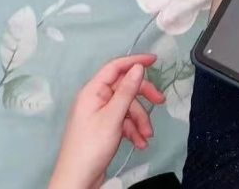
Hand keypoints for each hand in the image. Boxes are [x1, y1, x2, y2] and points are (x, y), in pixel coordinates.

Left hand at [49, 54, 164, 188]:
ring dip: (140, 120)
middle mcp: (96, 99)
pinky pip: (123, 121)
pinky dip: (133, 130)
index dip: (134, 61)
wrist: (77, 181)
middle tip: (160, 102)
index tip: (154, 61)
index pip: (115, 67)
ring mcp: (100, 114)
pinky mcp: (104, 128)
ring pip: (127, 107)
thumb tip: (138, 67)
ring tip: (147, 136)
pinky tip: (139, 143)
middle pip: (124, 88)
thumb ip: (126, 91)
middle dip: (143, 97)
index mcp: (93, 91)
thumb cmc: (92, 146)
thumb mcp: (113, 117)